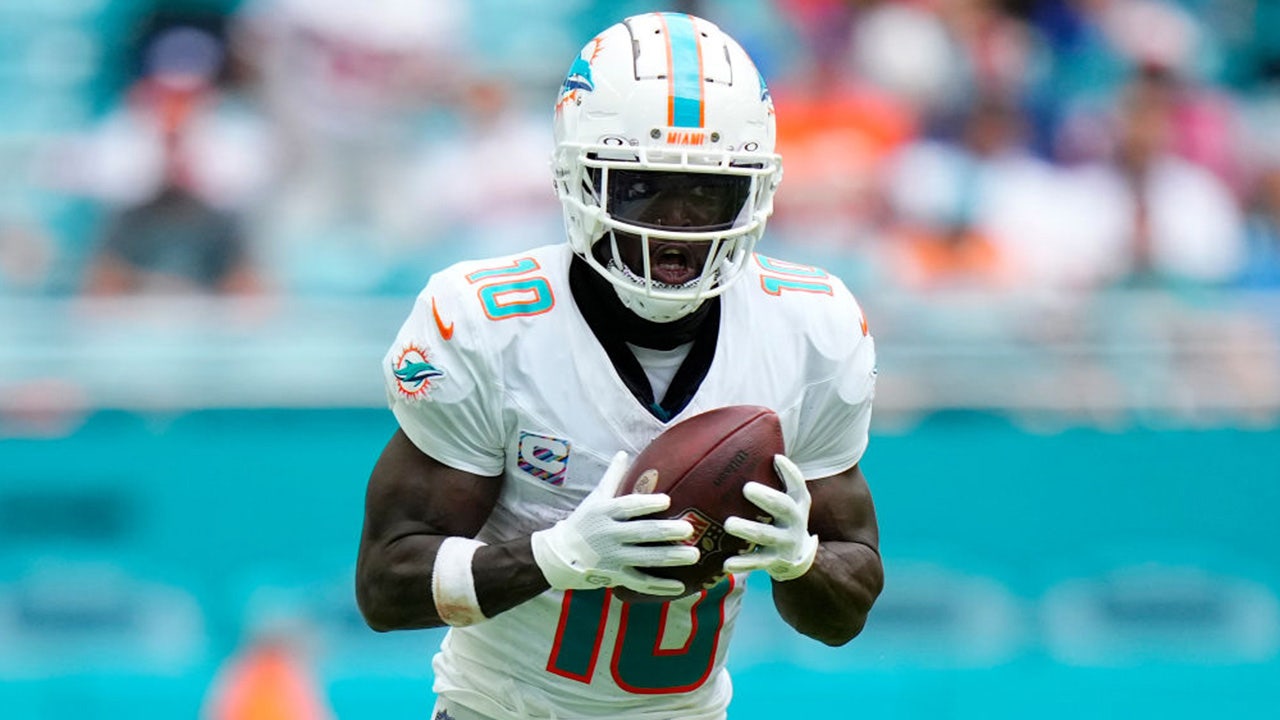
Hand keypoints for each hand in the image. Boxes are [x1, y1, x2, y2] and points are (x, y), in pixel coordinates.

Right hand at [531, 451, 699, 595]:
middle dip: (666, 531)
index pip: (628, 507)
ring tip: (693, 555)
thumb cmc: (583, 522)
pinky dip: (660, 586)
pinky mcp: (616, 576)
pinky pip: (641, 583)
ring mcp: (613, 558)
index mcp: (605, 513)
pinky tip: (681, 586)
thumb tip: (623, 453)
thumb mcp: (595, 498)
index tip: (667, 500)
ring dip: (671, 558)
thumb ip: (612, 477)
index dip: (647, 503)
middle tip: (689, 529)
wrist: (560, 556)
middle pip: (641, 533)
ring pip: (645, 559)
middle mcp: (609, 535)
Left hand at [723, 454, 818, 581]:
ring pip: (766, 535)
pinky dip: (742, 563)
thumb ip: (777, 477)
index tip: (775, 459)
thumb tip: (755, 443)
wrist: (794, 557)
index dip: (789, 472)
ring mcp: (785, 543)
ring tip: (729, 523)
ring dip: (748, 529)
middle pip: (783, 507)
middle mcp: (795, 521)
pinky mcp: (774, 562)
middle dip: (766, 498)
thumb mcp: (787, 498)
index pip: (798, 484)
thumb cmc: (781, 518)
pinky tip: (726, 563)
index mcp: (798, 502)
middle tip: (746, 488)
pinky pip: (757, 562)